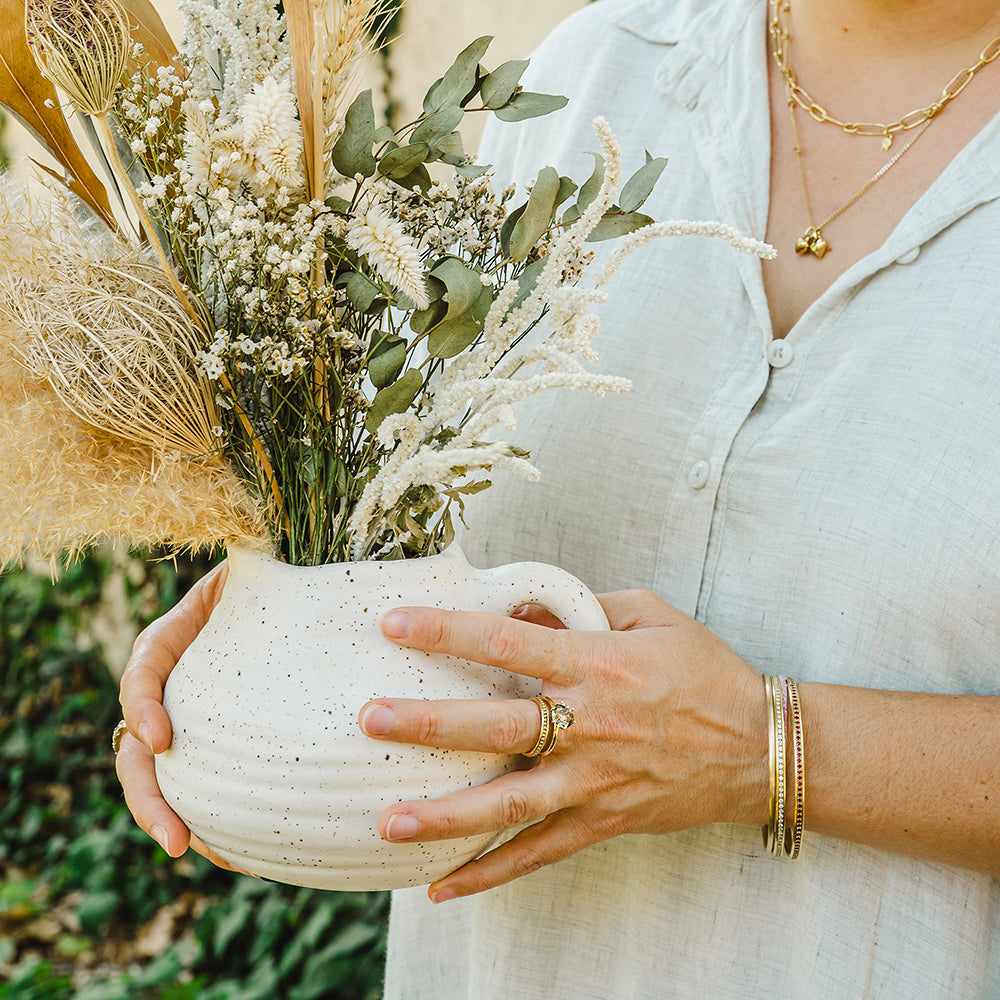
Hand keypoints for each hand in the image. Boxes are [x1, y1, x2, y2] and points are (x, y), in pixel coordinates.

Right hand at [116, 560, 252, 874]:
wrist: (289, 597)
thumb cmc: (270, 581)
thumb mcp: (251, 566)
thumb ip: (247, 559)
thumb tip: (258, 544)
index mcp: (172, 641)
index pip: (144, 674)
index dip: (144, 705)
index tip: (161, 740)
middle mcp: (172, 686)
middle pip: (138, 748)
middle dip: (150, 797)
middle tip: (176, 839)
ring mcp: (190, 717)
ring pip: (164, 776)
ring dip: (174, 819)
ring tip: (199, 853)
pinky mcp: (220, 741)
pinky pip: (206, 782)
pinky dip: (216, 818)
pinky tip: (237, 851)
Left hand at [360, 591, 767, 901]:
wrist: (761, 745)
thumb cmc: (703, 670)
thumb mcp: (650, 615)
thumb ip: (582, 607)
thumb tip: (520, 609)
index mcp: (598, 663)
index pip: (509, 642)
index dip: (448, 631)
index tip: (394, 624)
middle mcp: (590, 723)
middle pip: (498, 726)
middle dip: (429, 723)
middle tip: (371, 718)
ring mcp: (596, 780)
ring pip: (510, 802)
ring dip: (446, 814)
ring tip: (387, 821)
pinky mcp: (604, 820)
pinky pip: (540, 852)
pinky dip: (491, 872)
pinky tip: (443, 888)